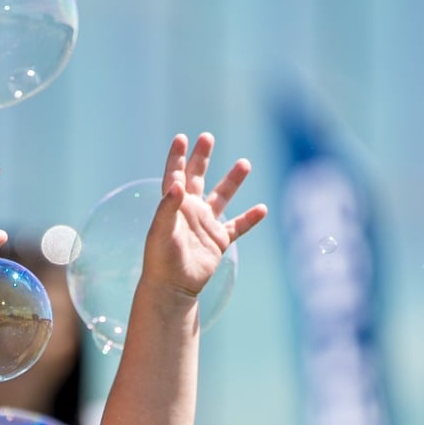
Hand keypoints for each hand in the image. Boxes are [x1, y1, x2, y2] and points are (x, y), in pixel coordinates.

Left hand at [143, 133, 267, 298]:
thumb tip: (177, 184)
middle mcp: (189, 211)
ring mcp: (205, 225)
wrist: (172, 287)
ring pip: (221, 197)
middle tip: (207, 137)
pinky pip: (236, 226)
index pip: (174, 175)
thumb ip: (167, 207)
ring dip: (232, 181)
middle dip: (201, 158)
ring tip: (245, 163)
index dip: (177, 156)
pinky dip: (249, 218)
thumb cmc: (161, 260)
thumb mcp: (161, 231)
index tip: (181, 138)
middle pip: (197, 177)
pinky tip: (262, 209)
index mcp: (173, 205)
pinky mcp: (217, 241)